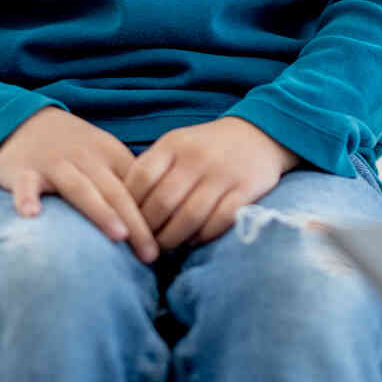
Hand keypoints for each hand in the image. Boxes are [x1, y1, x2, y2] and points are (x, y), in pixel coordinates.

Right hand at [0, 107, 158, 263]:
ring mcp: (54, 164)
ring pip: (80, 188)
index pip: (137, 186)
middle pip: (115, 192)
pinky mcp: (24, 171)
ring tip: (119, 236)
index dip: (153, 214)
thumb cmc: (73, 150)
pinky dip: (27, 198)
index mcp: (110, 154)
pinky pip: (26, 185)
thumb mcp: (105, 156)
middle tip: (151, 255)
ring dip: (100, 211)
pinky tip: (32, 214)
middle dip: (136, 223)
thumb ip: (126, 182)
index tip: (165, 244)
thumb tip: (158, 221)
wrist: (25, 122)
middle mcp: (85, 158)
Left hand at [123, 117, 301, 251]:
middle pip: (163, 202)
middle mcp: (197, 158)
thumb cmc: (206, 148)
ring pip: (190, 217)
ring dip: (173, 239)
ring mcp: (223, 174)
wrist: (259, 134)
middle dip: (149, 230)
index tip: (125, 224)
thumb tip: (121, 209)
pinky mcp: (247, 190)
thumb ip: (151, 171)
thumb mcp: (176, 146)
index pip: (141, 178)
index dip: (130, 207)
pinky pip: (219, 221)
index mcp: (174, 144)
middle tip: (143, 245)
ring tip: (165, 248)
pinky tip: (194, 240)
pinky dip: (203, 237)